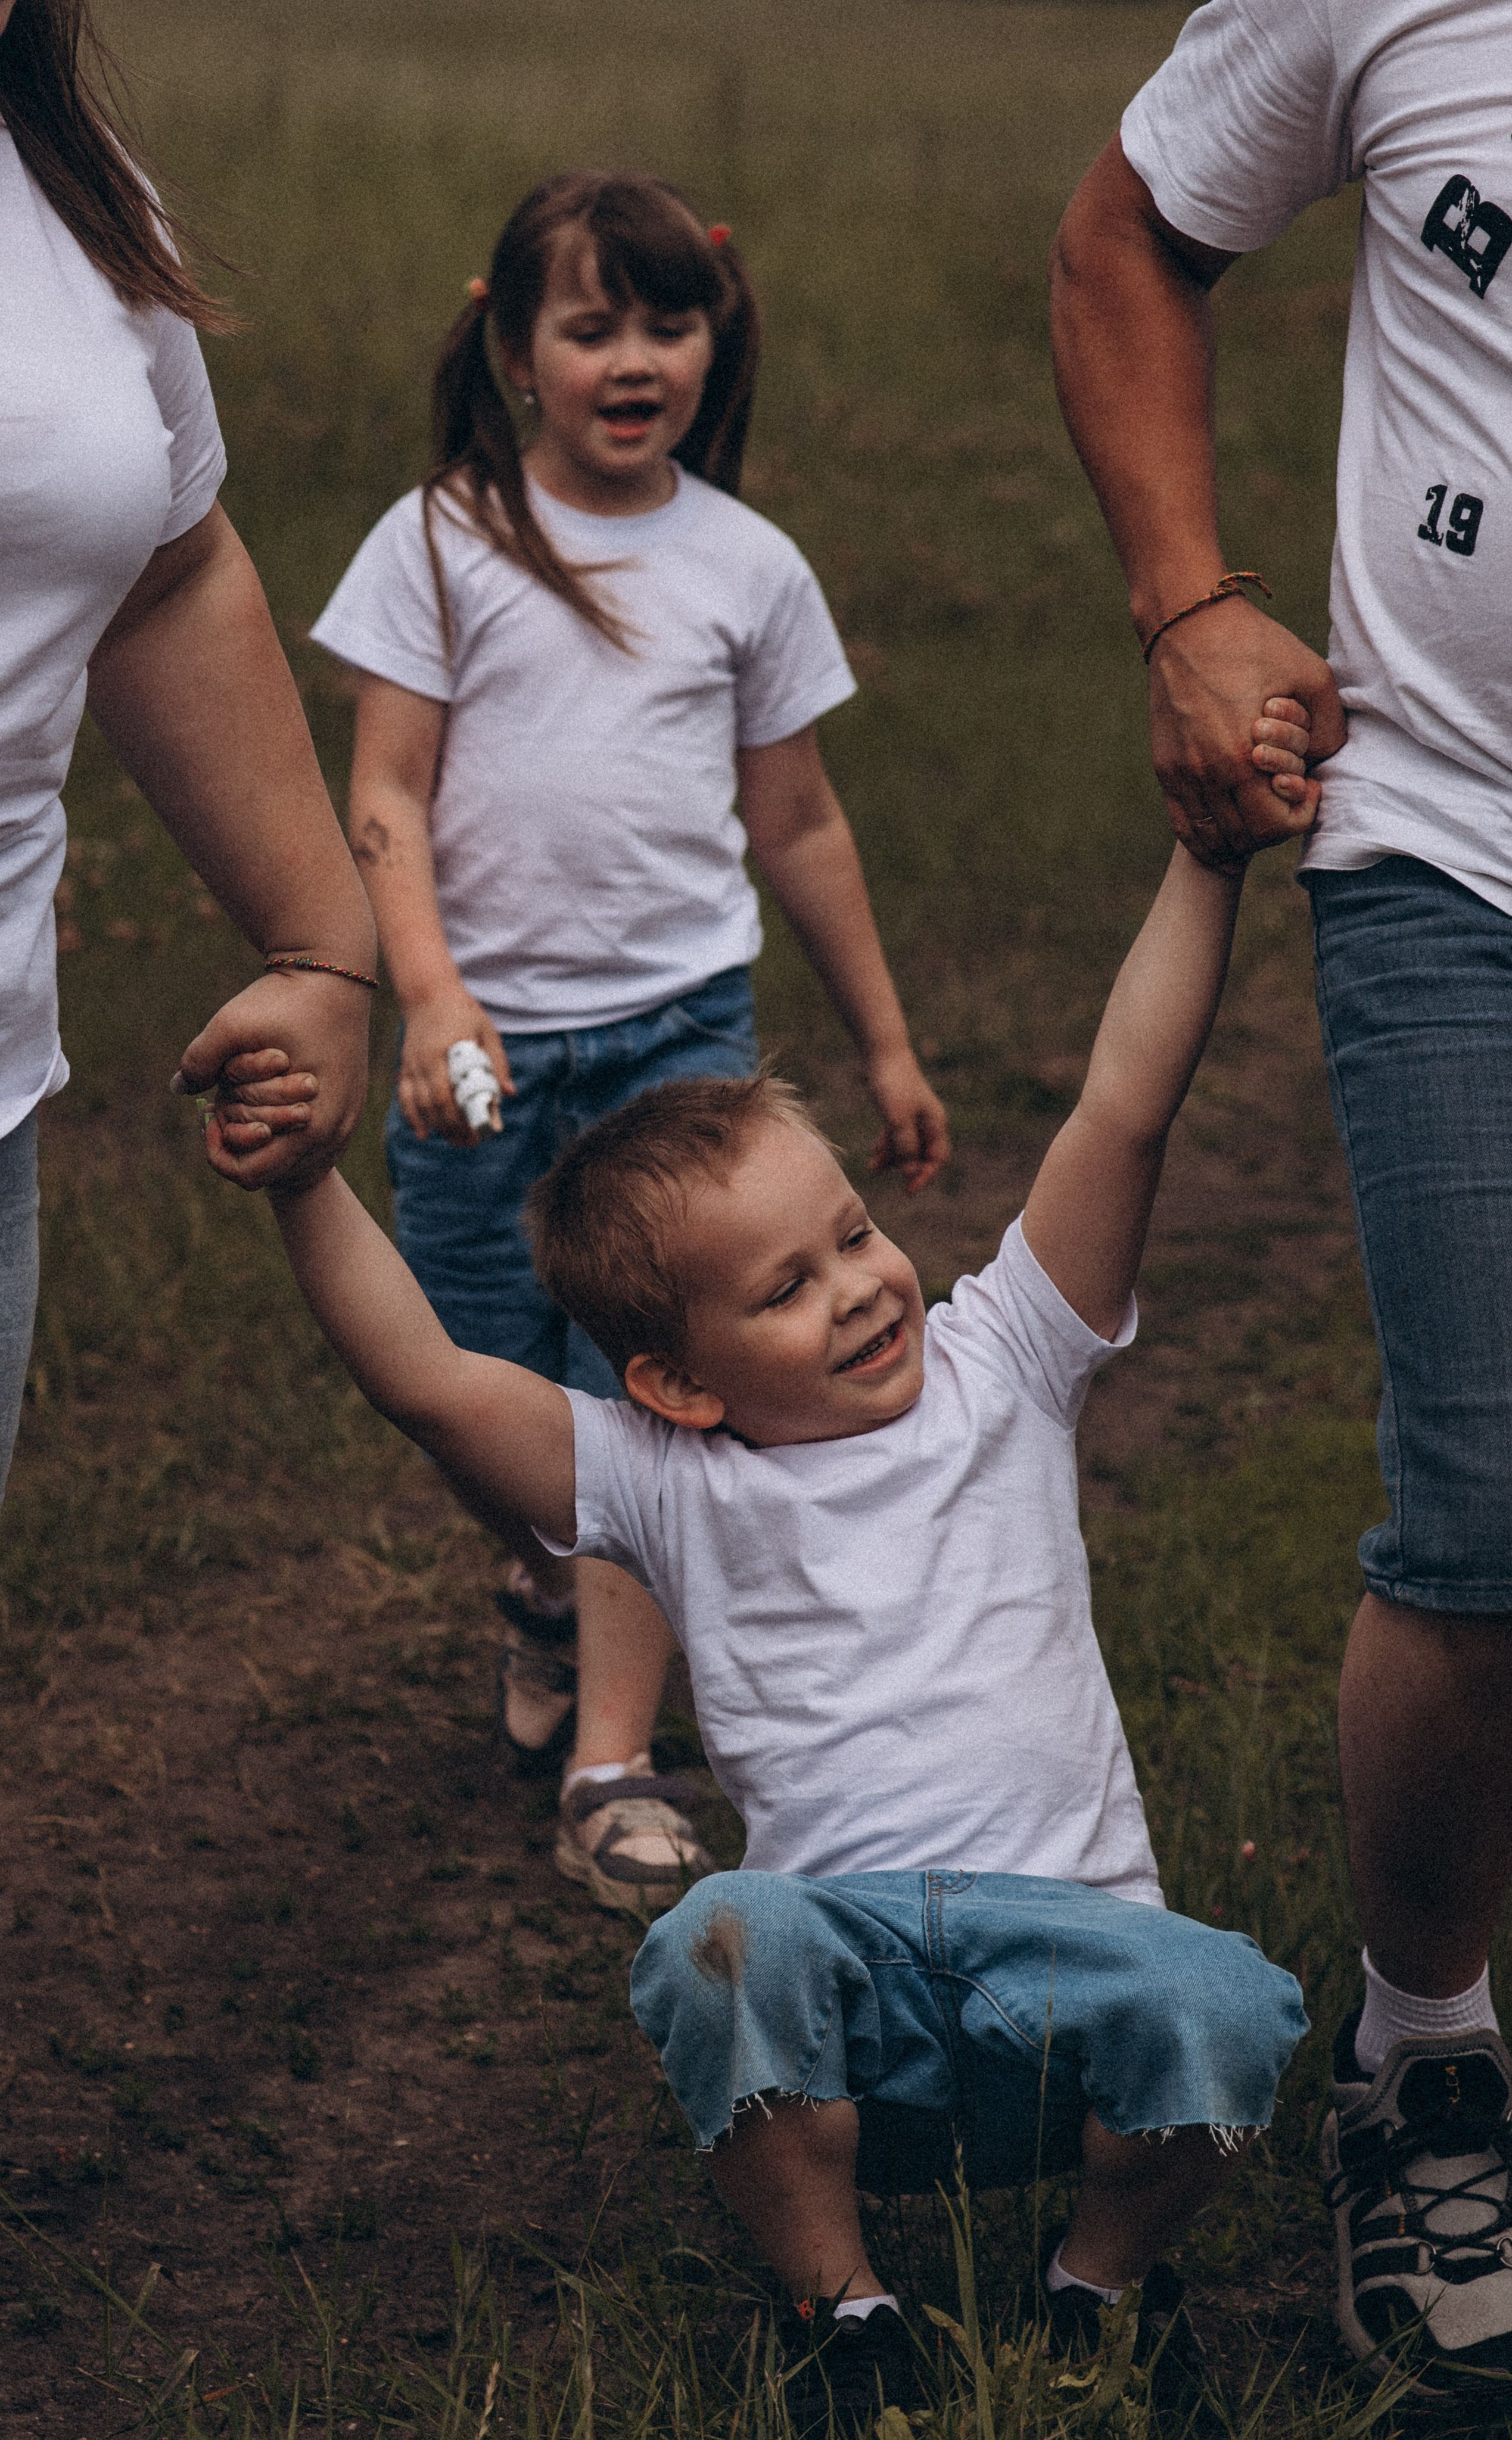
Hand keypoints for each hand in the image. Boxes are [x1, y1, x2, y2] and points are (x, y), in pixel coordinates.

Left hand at [174, 967, 369, 1191]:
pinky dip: (288, 1123)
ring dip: (266, 1133)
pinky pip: (314, 1135)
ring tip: (251, 1093)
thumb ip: (198, 1061)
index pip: (251, 1175)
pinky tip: (275, 1090)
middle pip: (272, 1169)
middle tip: (228, 1099)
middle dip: (242, 1139)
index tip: (209, 1113)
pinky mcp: (352, 1105)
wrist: (338, 971)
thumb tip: (177, 1087)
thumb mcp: (230, 1026)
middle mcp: (335, 1132)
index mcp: (310, 1125)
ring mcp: (348, 1120)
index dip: (218, 1152)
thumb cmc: (286, 1000)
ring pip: (295, 1154)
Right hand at [397, 982, 512, 1145]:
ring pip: (418, 1104)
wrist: (429, 994)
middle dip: (451, 1128)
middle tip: (469, 1143)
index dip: (459, 1119)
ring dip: (436, 1126)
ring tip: (455, 1141)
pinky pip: (404, 1097)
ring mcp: (411, 1065)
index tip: (476, 1134)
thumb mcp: (486, 1032)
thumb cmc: (462, 1013)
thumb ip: (498, 1061)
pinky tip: (423, 1133)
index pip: (445, 1094)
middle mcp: (423, 1062)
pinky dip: (411, 1116)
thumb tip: (509, 1093)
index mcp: (443, 1052)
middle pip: (432, 1105)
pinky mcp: (405, 1067)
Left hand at [865, 1044, 949, 1194]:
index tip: (907, 1190)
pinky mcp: (900, 1108)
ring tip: (872, 1168)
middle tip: (888, 1179)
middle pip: (922, 1153)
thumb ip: (905, 1148)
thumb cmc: (893, 1086)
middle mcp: (928, 1120)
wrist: (883, 1054)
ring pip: (907, 1144)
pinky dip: (886, 1144)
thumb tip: (911, 1173)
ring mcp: (914, 1114)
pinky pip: (897, 1134)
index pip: (936, 1157)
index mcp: (935, 1123)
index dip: (924, 1175)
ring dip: (892, 1158)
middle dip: (905, 1168)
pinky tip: (874, 1153)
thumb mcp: (897, 1121)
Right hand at [1148, 597, 1345, 870]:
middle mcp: (1208, 774)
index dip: (1300, 815)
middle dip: (1273, 828)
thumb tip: (1324, 764)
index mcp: (1243, 757)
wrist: (1187, 625)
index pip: (1273, 825)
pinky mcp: (1165, 768)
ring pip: (1210, 838)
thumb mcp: (1313, 675)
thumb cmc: (1255, 645)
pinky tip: (1226, 820)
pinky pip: (1183, 824)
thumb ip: (1330, 728)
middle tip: (1285, 799)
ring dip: (1240, 835)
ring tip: (1257, 810)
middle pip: (1242, 838)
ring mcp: (1181, 774)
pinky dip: (1206, 834)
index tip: (1307, 787)